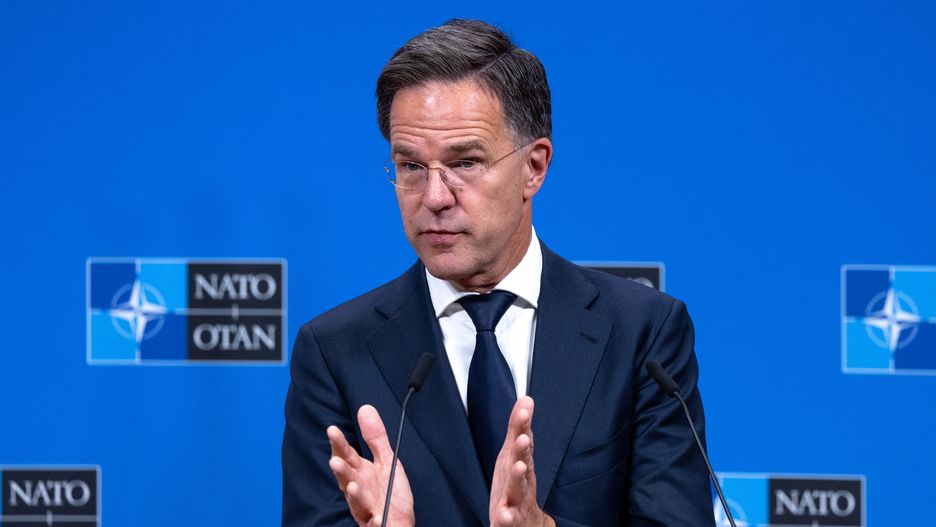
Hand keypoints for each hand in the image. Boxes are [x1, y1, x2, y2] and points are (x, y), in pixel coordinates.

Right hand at [327, 405, 414, 526]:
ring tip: (353, 486)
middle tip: (335, 461)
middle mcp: (359, 489)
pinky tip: (377, 518)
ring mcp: (365, 507)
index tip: (332, 430)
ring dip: (353, 494)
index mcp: (361, 472)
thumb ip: (375, 438)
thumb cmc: (389, 493)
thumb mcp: (387, 461)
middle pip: (347, 478)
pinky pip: (373, 523)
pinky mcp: (374, 523)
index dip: (339, 444)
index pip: (347, 455)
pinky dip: (374, 521)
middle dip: (341, 471)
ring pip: (356, 501)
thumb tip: (365, 408)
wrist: (399, 521)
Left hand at [489, 396, 555, 526]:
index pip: (523, 441)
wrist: (526, 522)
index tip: (524, 411)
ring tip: (518, 467)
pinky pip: (508, 519)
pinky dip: (506, 517)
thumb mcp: (515, 454)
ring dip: (518, 479)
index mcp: (521, 463)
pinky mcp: (508, 520)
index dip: (523, 426)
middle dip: (523, 451)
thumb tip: (526, 400)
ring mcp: (516, 501)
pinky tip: (503, 514)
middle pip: (523, 463)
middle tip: (523, 438)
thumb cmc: (518, 484)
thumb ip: (518, 428)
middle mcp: (522, 481)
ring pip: (518, 490)